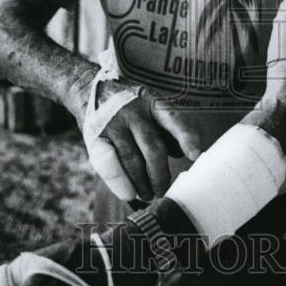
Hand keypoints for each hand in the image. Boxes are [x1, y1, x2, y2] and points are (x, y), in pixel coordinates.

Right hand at [88, 84, 202, 201]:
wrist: (91, 90)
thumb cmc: (129, 108)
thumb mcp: (149, 108)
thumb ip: (165, 129)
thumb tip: (182, 154)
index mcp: (152, 101)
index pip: (172, 120)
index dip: (185, 136)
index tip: (195, 155)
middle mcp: (132, 111)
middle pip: (152, 147)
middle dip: (160, 174)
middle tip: (163, 190)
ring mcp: (112, 123)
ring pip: (132, 160)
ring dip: (142, 183)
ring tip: (148, 195)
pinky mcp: (95, 137)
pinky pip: (109, 164)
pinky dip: (120, 182)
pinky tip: (128, 194)